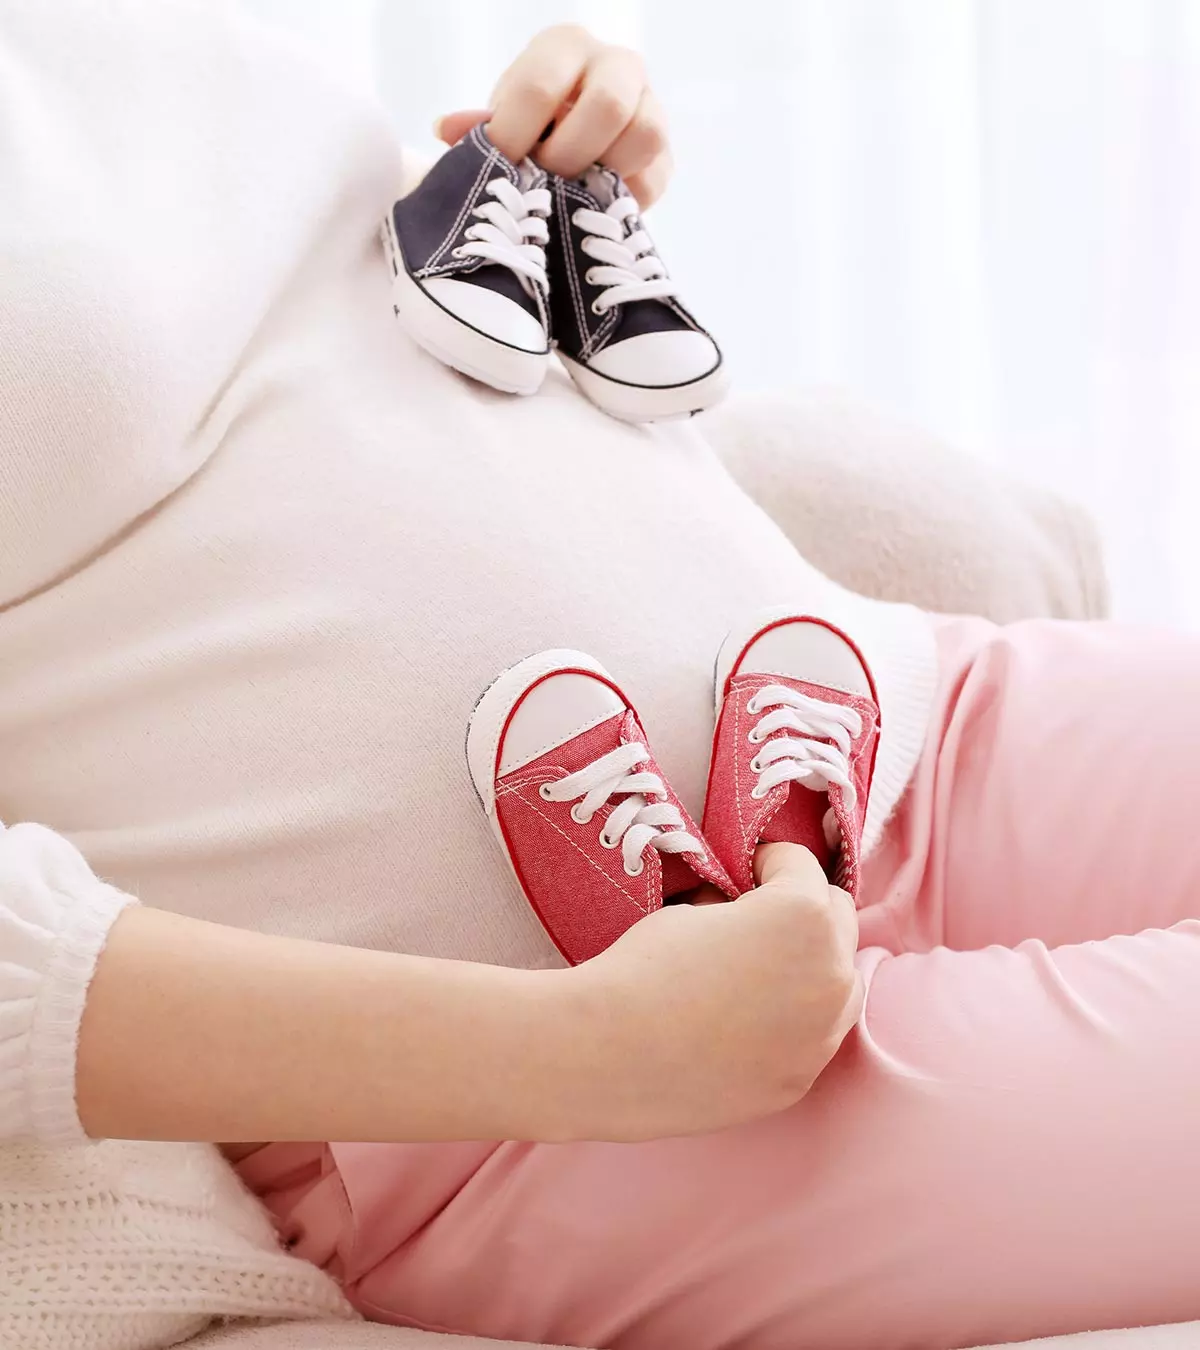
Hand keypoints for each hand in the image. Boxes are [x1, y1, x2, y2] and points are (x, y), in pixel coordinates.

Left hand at [435, 25, 672, 207]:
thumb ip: (481, 128)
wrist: (574, 141)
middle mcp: (617, 64)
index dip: (514, 134)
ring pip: (645, 135)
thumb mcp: (504, 119)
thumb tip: (448, 129)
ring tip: (571, 194)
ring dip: (604, 173)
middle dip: (568, 155)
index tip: (498, 168)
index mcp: (566, 47)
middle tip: (543, 182)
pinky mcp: (664, 153)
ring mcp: (650, 105)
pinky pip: (654, 177)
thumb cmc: (532, 125)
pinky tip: (593, 206)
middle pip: (608, 103)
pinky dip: (623, 199)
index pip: (541, 85)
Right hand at [551, 843, 863, 1141]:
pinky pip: (814, 1035)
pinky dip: (793, 1021)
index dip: (764, 862)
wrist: (609, 1053)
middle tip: (754, 919)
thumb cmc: (644, 967)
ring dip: (810, 967)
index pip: (801, 865)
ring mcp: (821, 1035)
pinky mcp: (801, 1080)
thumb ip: (737, 906)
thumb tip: (741, 911)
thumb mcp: (693, 910)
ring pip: (839, 982)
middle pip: (838, 919)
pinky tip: (744, 1023)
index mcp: (805, 916)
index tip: (742, 874)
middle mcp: (831, 974)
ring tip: (757, 973)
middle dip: (801, 910)